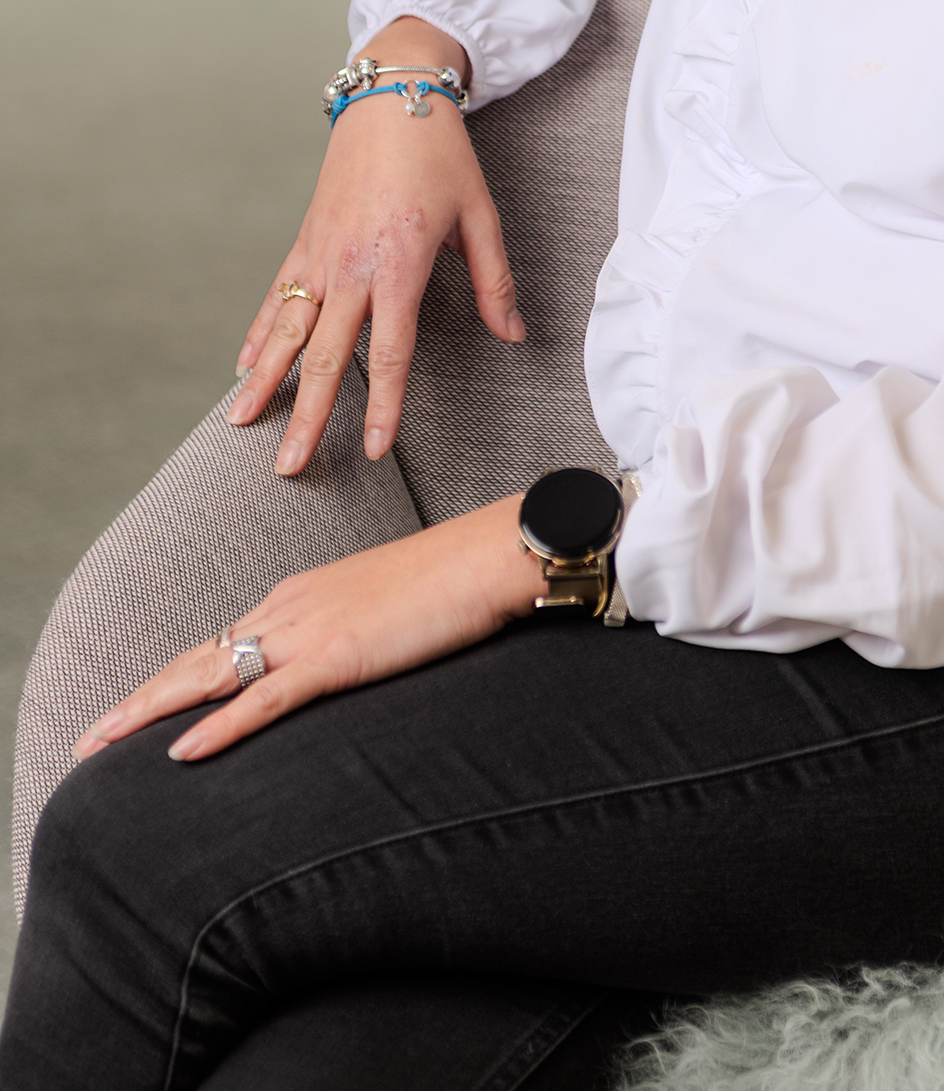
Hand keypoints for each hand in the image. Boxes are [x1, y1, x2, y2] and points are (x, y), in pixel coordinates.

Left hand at [73, 497, 538, 765]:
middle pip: (198, 658)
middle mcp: (292, 606)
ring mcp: (311, 629)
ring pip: (211, 675)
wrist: (490, 554)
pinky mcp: (339, 655)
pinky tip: (180, 753)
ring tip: (100, 746)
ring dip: (150, 713)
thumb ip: (354, 634)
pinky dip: (220, 727)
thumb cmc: (454, 581)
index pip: (222, 644)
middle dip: (139, 700)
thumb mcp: (388, 609)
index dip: (172, 679)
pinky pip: (265, 698)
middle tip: (90, 739)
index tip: (135, 711)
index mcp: (303, 596)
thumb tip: (346, 662)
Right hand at [232, 18, 521, 473]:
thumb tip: (514, 335)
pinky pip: (277, 295)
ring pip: (287, 330)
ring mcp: (321, 254)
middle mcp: (351, 265)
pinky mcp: (306, 240)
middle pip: (326, 355)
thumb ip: (495, 281)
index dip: (385, 405)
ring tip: (240, 425)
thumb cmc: (441, 154)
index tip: (375, 450)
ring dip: (264, 381)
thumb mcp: (480, 215)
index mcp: (399, 263)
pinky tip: (244, 365)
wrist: (391, 95)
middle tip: (289, 467)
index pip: (391, 352)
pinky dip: (260, 332)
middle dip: (307, 415)